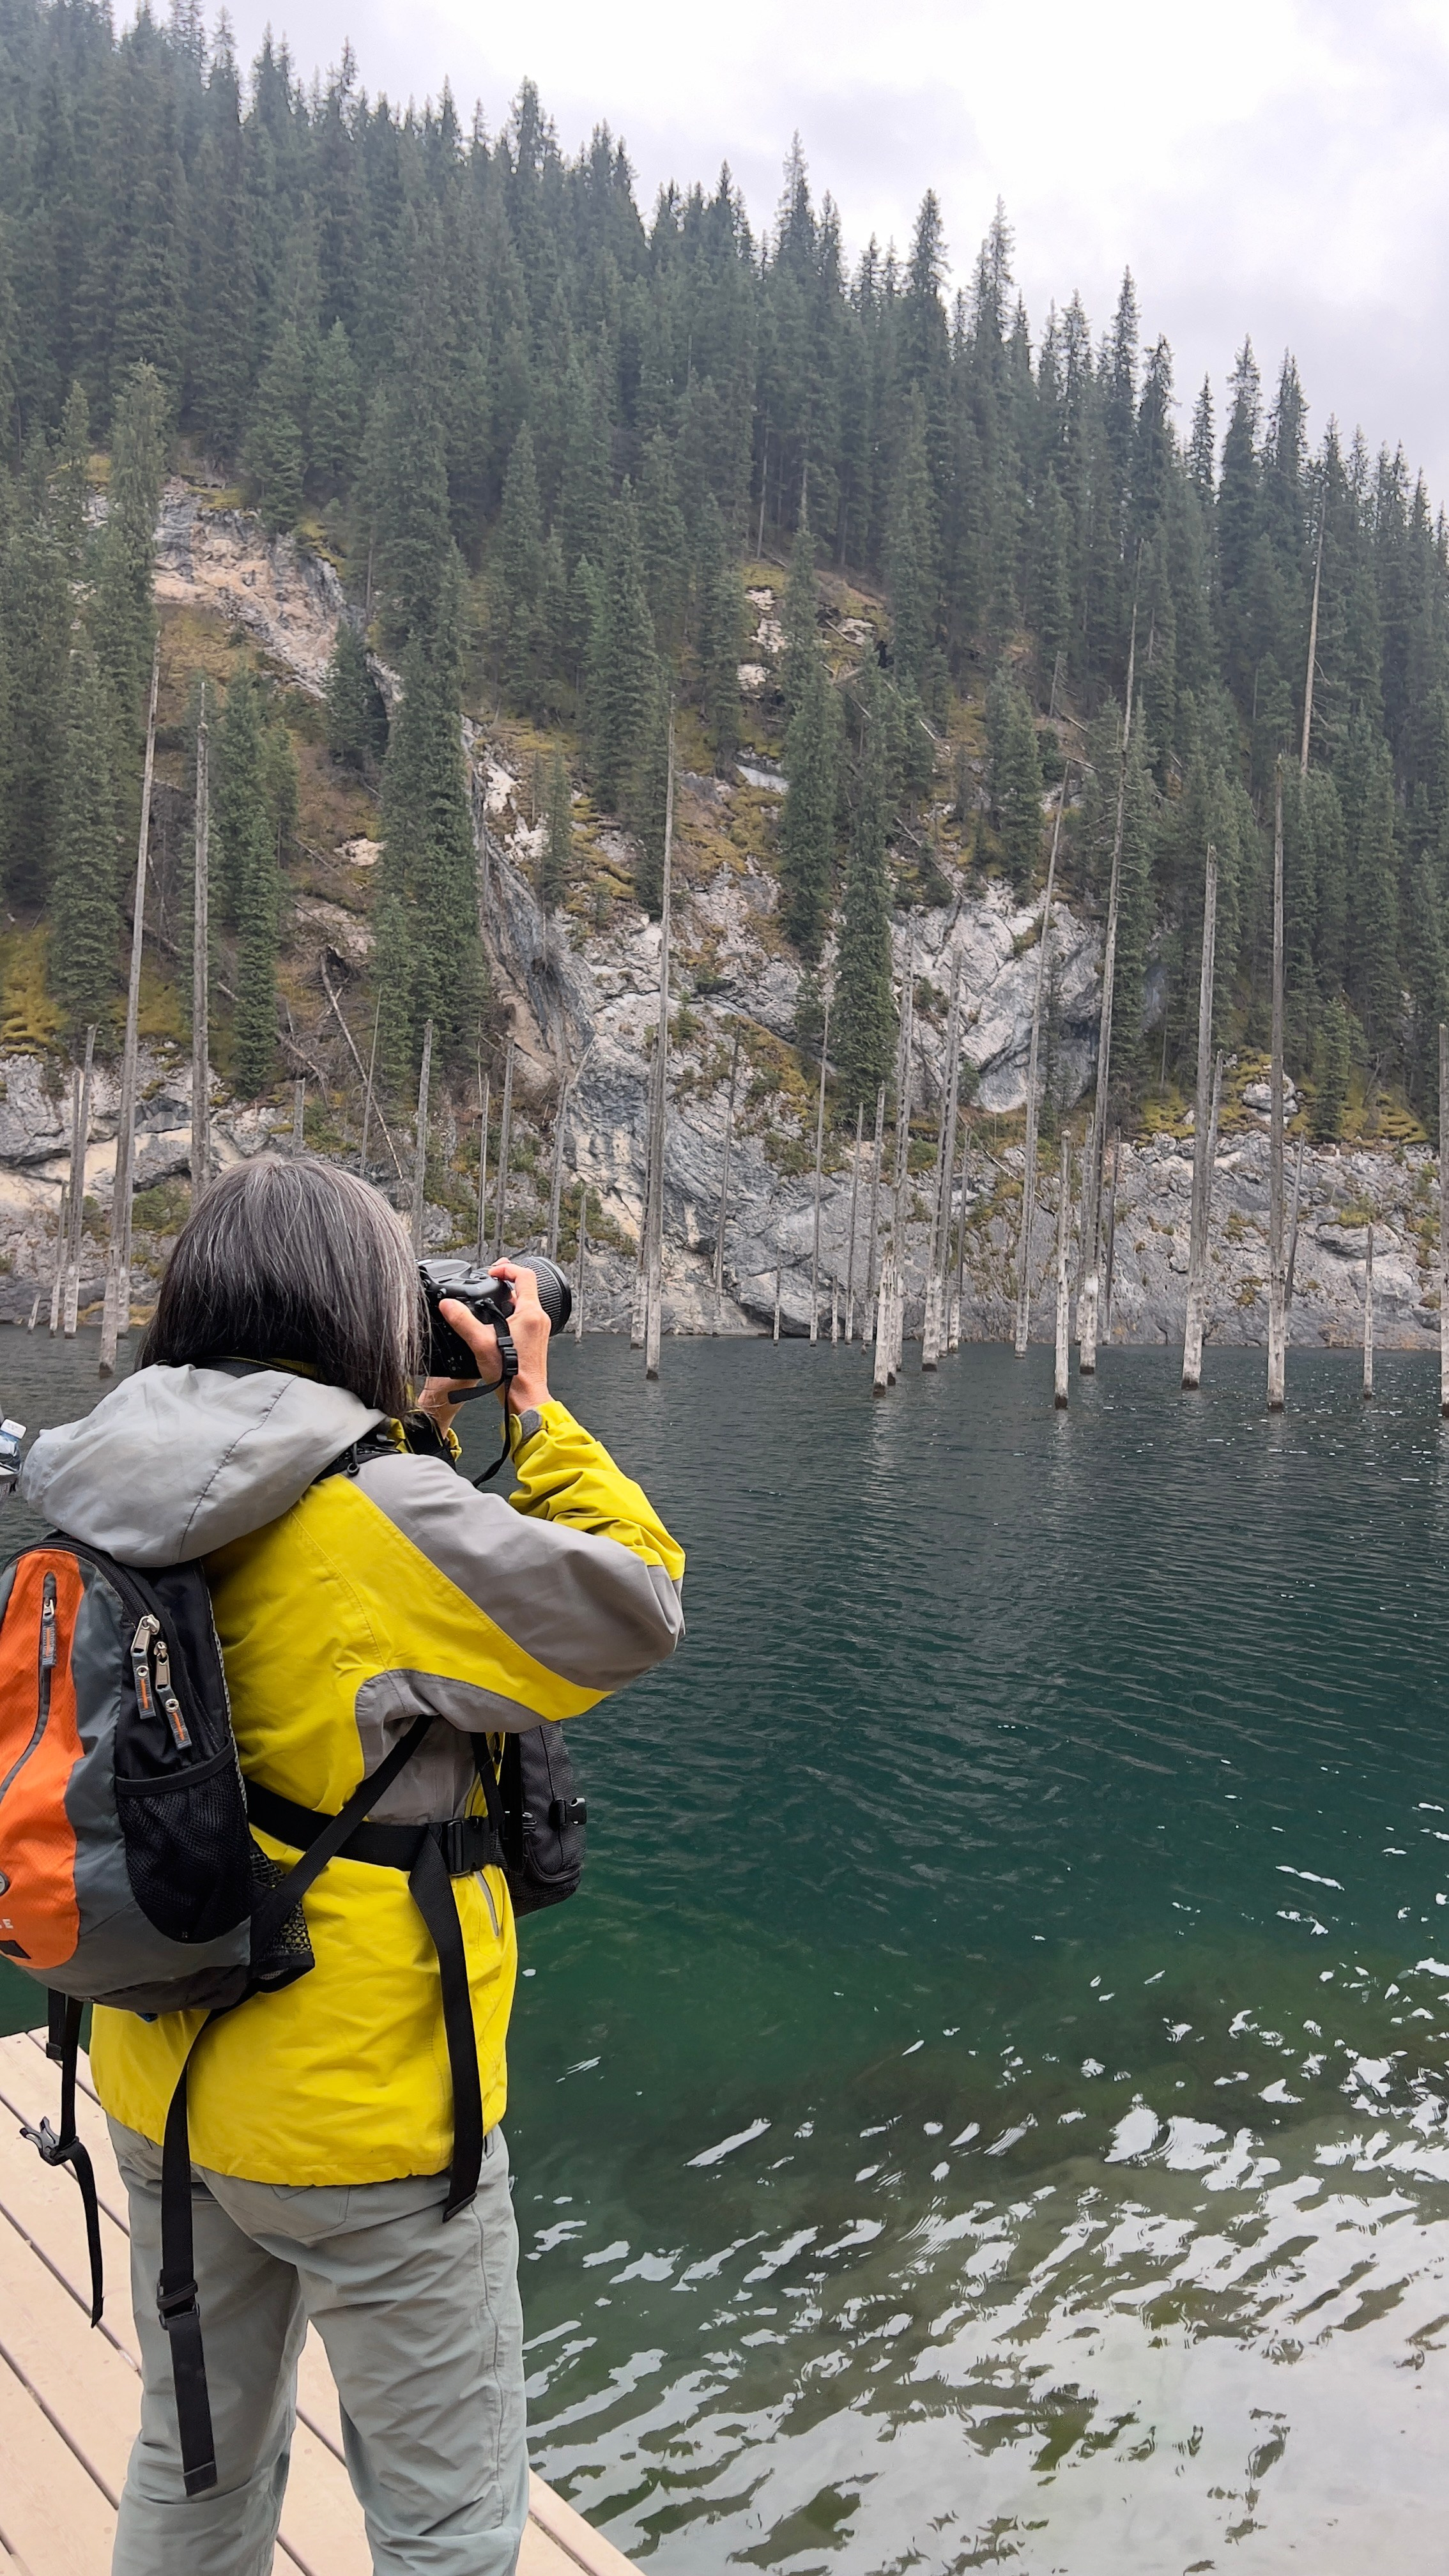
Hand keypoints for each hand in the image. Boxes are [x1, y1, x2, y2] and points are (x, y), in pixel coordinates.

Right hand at [418, 1263, 550, 1431]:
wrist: (525, 1397)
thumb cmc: (511, 1374)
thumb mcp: (480, 1343)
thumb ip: (462, 1320)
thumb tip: (447, 1305)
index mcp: (530, 1313)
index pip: (525, 1276)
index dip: (507, 1268)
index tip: (492, 1272)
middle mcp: (539, 1318)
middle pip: (526, 1288)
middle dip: (506, 1282)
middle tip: (490, 1282)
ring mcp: (539, 1329)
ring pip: (525, 1303)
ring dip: (508, 1298)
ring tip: (490, 1300)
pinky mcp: (536, 1340)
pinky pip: (525, 1317)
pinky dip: (512, 1313)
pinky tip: (496, 1323)